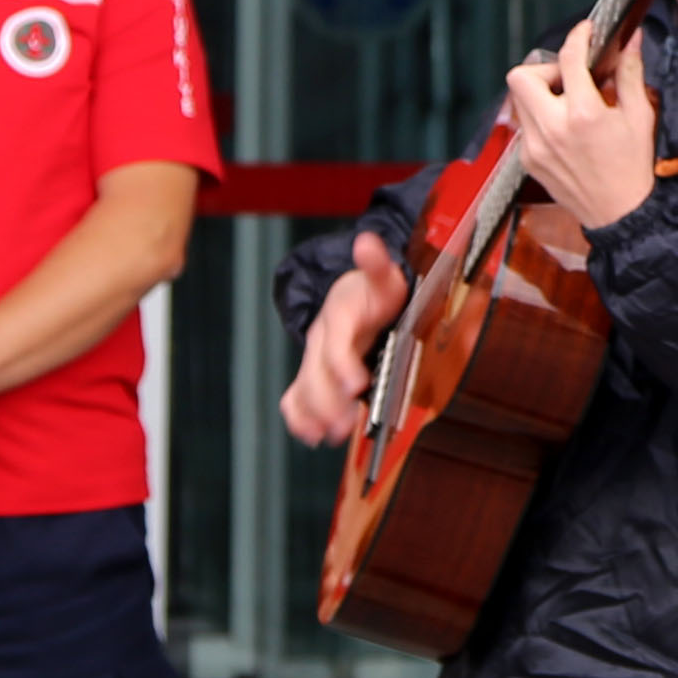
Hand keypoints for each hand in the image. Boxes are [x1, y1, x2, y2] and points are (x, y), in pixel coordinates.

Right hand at [282, 234, 407, 449]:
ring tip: (335, 434)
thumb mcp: (382, 274)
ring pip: (303, 389)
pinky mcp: (312, 376)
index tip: (356, 385)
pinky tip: (313, 435)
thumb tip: (366, 242)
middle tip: (349, 423)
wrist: (354, 295)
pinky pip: (295, 398)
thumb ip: (376, 263)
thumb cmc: (371, 291)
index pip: (335, 342)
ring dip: (316, 414)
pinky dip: (299, 418)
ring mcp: (313, 359)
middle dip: (330, 401)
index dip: (342, 364)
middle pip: (315, 373)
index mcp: (338, 315)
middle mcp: (320, 339)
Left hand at [501, 22, 661, 233]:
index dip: (578, 37)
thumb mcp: (639, 116)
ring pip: (518, 99)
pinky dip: (540, 117)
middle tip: (568, 77)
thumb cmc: (633, 168)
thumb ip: (630, 74)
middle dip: (544, 68)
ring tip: (568, 102)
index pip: (568, 59)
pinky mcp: (528, 160)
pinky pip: (524, 124)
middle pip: (521, 76)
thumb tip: (631, 41)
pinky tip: (564, 128)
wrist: (620, 214)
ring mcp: (535, 147)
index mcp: (583, 115)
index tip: (585, 33)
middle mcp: (552, 129)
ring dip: (540, 92)